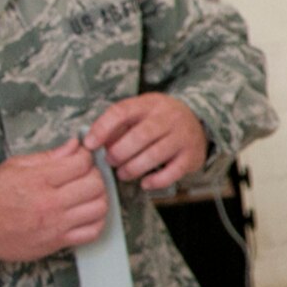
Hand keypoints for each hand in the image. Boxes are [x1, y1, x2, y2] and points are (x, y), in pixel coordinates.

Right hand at [0, 138, 107, 263]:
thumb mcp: (13, 166)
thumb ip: (48, 156)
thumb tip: (74, 145)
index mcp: (37, 180)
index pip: (81, 163)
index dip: (87, 156)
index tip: (82, 157)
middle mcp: (49, 203)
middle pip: (95, 185)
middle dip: (96, 175)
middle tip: (86, 175)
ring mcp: (55, 225)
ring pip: (99, 208)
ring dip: (99, 197)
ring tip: (88, 194)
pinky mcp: (57, 243)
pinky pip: (92, 232)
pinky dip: (98, 221)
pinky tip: (88, 213)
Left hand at [85, 93, 206, 188]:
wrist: (197, 121)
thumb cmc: (158, 120)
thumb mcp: (140, 112)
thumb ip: (118, 125)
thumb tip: (93, 144)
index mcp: (150, 104)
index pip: (122, 112)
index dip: (103, 128)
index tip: (89, 144)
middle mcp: (169, 118)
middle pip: (140, 136)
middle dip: (119, 152)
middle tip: (110, 161)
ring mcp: (182, 137)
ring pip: (155, 155)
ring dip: (133, 168)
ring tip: (123, 173)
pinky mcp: (192, 156)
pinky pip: (172, 172)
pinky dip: (155, 181)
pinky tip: (145, 183)